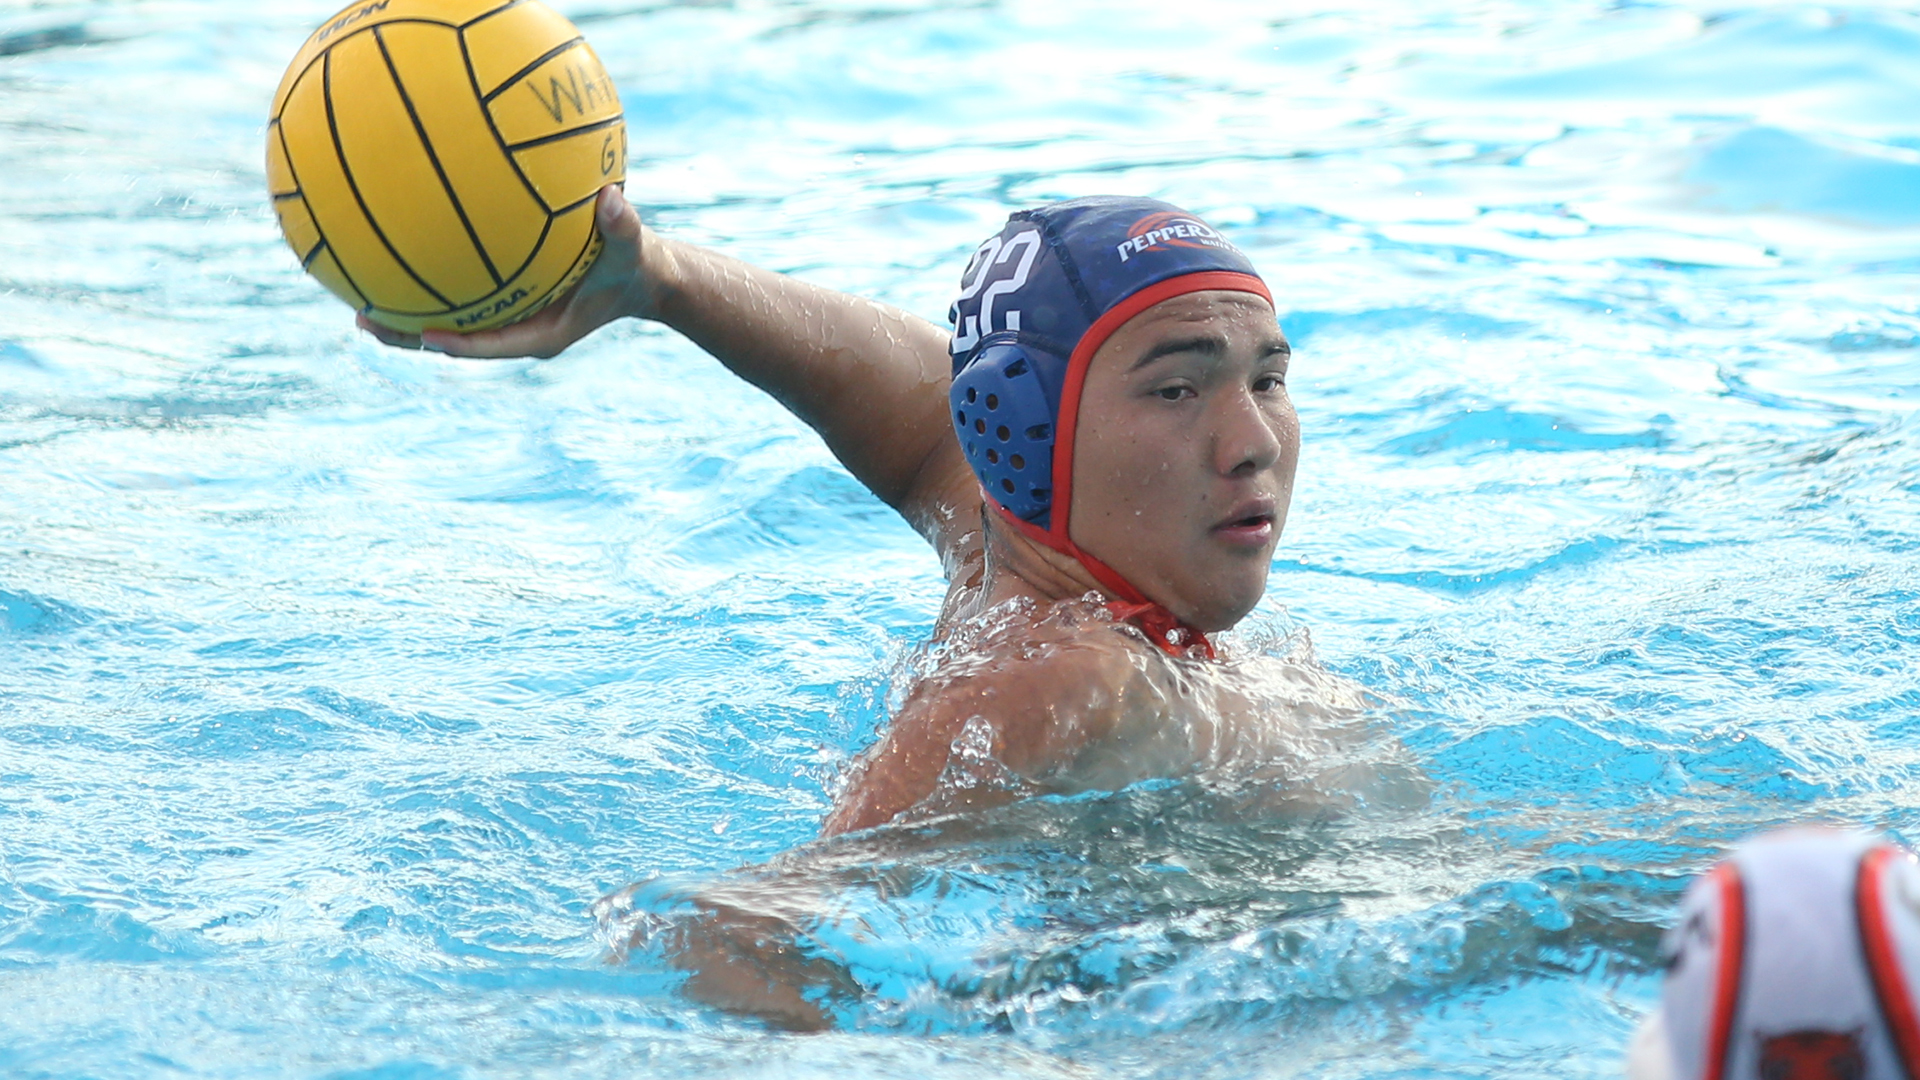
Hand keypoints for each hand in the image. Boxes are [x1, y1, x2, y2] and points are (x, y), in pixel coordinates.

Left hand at [356, 184, 668, 358]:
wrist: (635, 274)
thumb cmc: (631, 263)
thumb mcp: (633, 246)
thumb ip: (622, 227)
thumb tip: (609, 199)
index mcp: (543, 332)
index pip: (494, 344)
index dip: (461, 344)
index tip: (428, 335)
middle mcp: (514, 327)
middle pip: (453, 339)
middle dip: (407, 333)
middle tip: (362, 321)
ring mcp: (504, 314)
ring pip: (446, 319)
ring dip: (401, 310)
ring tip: (352, 296)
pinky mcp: (501, 296)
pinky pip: (455, 289)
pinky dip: (423, 276)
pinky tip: (388, 248)